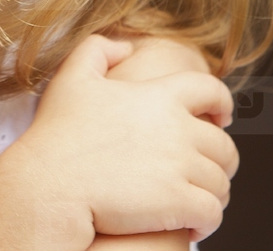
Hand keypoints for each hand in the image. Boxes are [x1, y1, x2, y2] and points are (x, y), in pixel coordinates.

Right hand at [16, 34, 237, 242]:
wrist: (49, 185)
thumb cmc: (56, 135)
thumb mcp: (71, 78)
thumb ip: (97, 49)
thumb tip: (125, 47)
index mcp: (158, 96)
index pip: (211, 90)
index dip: (222, 103)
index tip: (220, 116)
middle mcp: (177, 128)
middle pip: (223, 144)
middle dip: (219, 158)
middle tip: (206, 168)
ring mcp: (180, 167)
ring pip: (220, 181)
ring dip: (212, 192)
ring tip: (196, 200)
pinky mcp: (179, 203)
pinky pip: (212, 213)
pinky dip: (207, 221)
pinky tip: (191, 225)